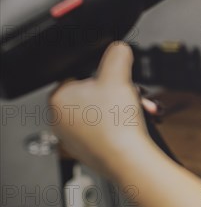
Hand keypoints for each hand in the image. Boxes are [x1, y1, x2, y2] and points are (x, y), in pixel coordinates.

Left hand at [50, 42, 150, 176]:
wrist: (126, 158)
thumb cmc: (115, 124)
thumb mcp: (118, 76)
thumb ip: (117, 55)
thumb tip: (119, 48)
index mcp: (58, 98)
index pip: (78, 76)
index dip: (102, 76)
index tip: (116, 80)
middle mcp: (59, 120)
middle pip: (92, 96)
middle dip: (116, 94)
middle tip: (130, 95)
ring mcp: (72, 138)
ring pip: (100, 114)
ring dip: (121, 109)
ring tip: (136, 110)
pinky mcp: (87, 152)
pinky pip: (104, 132)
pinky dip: (119, 127)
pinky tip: (132, 126)